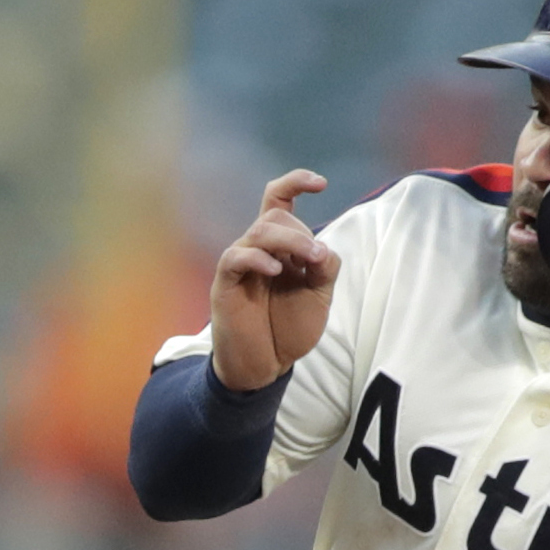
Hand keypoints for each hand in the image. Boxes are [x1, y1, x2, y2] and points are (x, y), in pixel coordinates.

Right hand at [209, 170, 338, 389]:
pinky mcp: (225, 284)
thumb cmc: (288, 329)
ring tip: (308, 262)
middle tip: (318, 259)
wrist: (265, 366)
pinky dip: (257, 259)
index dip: (296, 183)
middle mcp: (257, 249)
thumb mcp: (318, 297)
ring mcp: (239, 265)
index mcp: (279, 247)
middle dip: (302, 232)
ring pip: (260, 231)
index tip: (322, 183)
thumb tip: (322, 247)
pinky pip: (236, 258)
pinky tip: (276, 271)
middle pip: (275, 215)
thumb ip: (324, 269)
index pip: (279, 200)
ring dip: (290, 240)